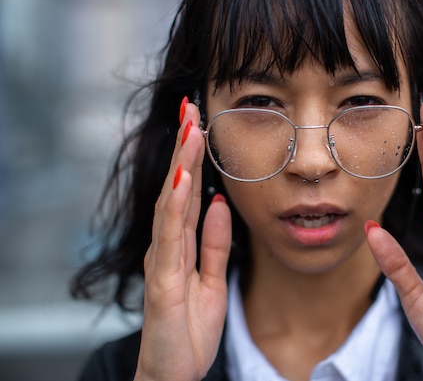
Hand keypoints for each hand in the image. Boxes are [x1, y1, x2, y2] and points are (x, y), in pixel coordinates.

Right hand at [135, 100, 231, 380]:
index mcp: (181, 245)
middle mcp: (168, 247)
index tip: (201, 122)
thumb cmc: (189, 329)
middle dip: (184, 147)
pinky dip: (177, 205)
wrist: (174, 375)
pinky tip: (185, 177)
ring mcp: (163, 262)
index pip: (188, 192)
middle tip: (192, 107)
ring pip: (171, 204)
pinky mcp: (163, 283)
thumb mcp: (212, 278)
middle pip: (176, 188)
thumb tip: (222, 204)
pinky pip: (172, 238)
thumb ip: (215, 243)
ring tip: (190, 127)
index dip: (194, 157)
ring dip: (181, 163)